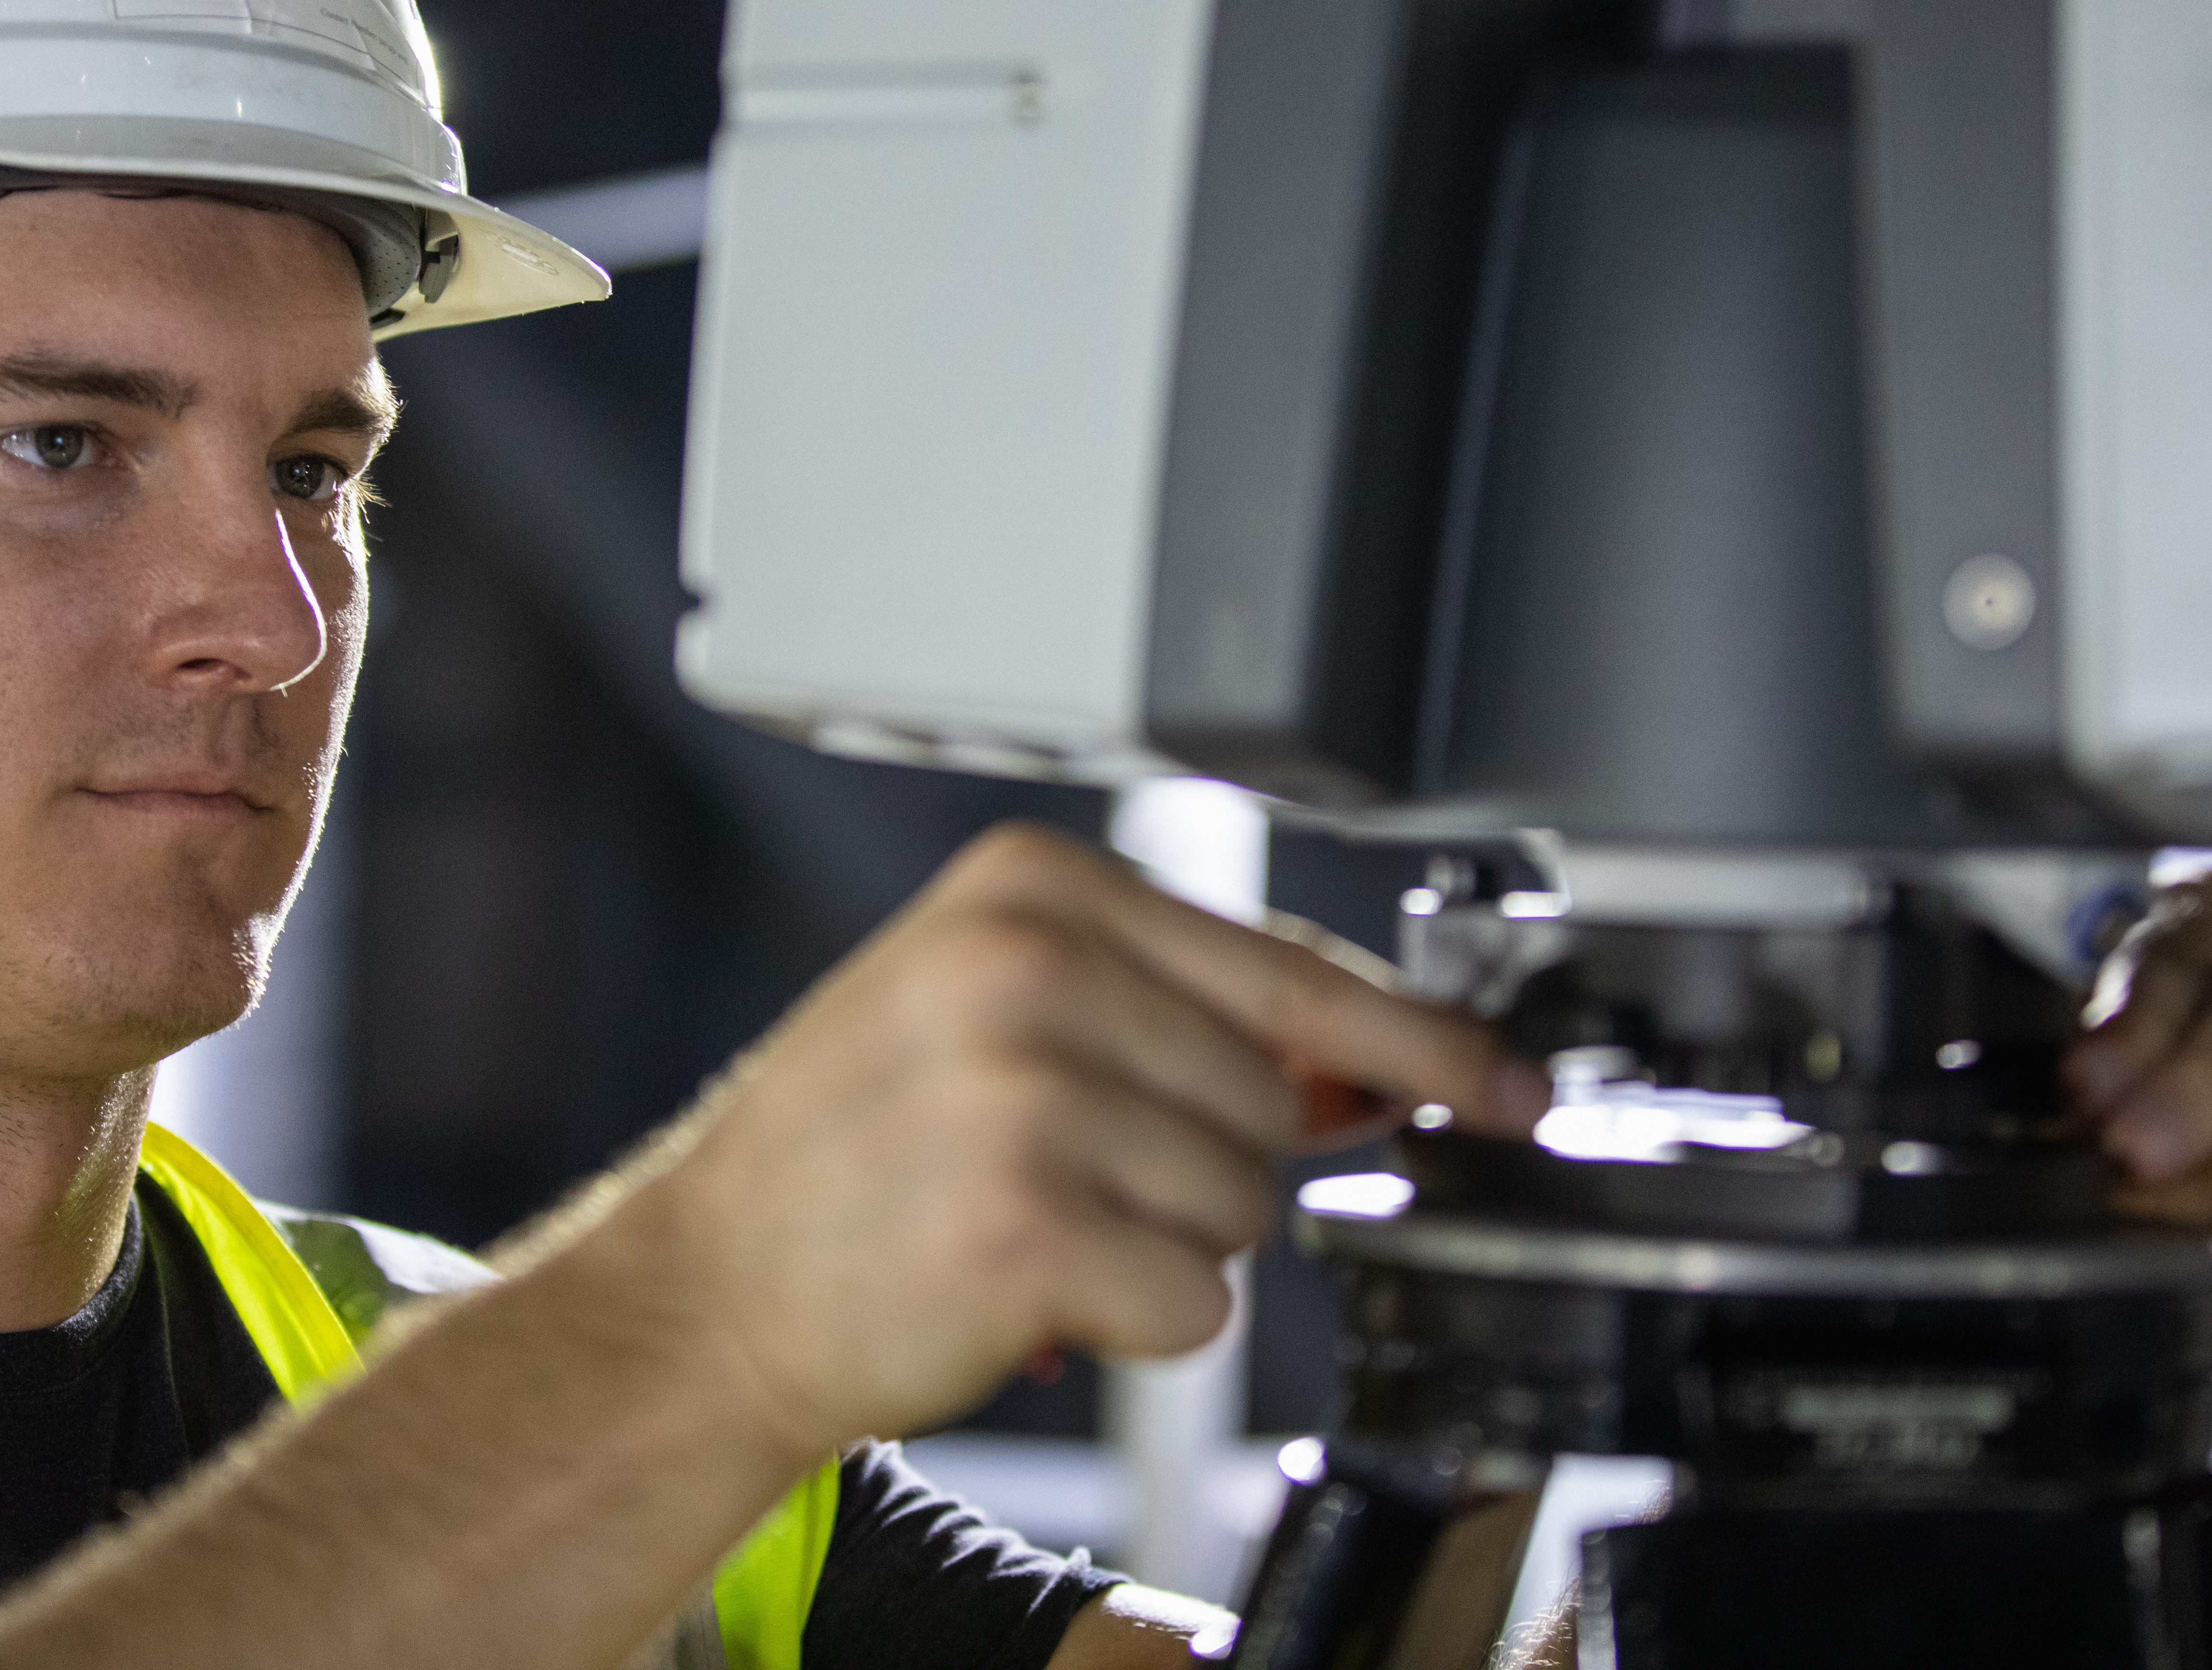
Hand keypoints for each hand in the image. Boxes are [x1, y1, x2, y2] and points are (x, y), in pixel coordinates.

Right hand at [618, 822, 1549, 1455]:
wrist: (704, 1285)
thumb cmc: (847, 1152)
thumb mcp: (989, 1011)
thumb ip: (1173, 1011)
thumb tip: (1366, 1062)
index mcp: (1028, 890)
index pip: (1291, 966)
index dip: (1418, 1038)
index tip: (1506, 1082)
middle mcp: (1030, 972)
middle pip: (1270, 1097)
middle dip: (1202, 1159)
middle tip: (1068, 1169)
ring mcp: (1027, 1096)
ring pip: (1240, 1204)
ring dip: (1163, 1241)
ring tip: (1029, 1216)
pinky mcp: (1028, 1229)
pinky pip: (1194, 1302)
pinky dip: (1132, 1321)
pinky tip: (1027, 1286)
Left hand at [2064, 872, 2211, 1442]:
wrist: (2071, 1188)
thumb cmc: (2049, 1092)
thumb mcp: (2018, 1071)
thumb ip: (2011, 1063)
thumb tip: (1969, 1093)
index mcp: (2191, 962)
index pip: (2194, 942)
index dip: (2144, 1001)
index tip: (2081, 1072)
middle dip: (2210, 1078)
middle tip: (2132, 1145)